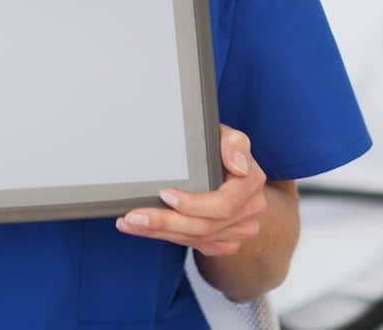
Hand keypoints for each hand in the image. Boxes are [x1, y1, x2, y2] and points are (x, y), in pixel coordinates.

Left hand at [114, 125, 266, 256]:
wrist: (233, 171)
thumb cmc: (222, 149)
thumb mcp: (228, 136)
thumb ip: (235, 143)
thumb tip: (239, 165)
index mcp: (251, 182)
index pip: (222, 204)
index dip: (192, 204)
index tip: (164, 194)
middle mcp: (250, 210)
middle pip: (204, 226)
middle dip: (165, 222)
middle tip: (134, 216)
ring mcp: (240, 229)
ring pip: (196, 239)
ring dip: (159, 232)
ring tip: (130, 222)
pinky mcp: (227, 241)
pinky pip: (196, 245)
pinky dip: (167, 237)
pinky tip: (144, 230)